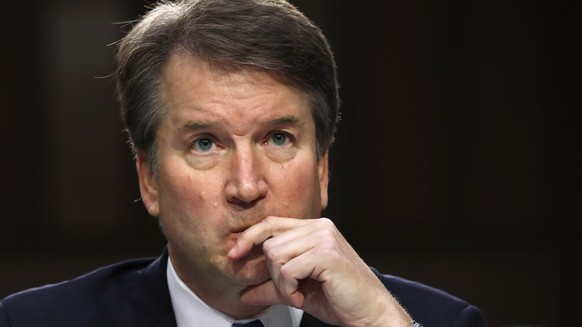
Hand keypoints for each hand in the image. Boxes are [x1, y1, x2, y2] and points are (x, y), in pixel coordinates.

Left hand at [227, 216, 410, 326]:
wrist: (371, 313)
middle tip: (290, 292)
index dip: (249, 237)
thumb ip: (272, 287)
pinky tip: (303, 298)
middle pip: (270, 242)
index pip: (272, 223)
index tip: (234, 255)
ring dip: (281, 283)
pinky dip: (289, 289)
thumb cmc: (340, 300)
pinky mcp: (326, 254)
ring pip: (275, 255)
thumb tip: (244, 293)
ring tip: (299, 295)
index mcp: (314, 229)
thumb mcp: (299, 291)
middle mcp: (319, 227)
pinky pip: (287, 269)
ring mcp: (324, 238)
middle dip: (272, 273)